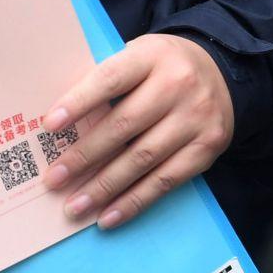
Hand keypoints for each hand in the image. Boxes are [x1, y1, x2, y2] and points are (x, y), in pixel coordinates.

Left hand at [42, 33, 234, 229]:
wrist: (223, 73)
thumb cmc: (162, 70)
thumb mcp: (138, 58)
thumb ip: (105, 81)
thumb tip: (58, 127)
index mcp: (153, 56)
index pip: (111, 79)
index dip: (79, 102)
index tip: (49, 126)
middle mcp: (179, 83)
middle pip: (124, 125)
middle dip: (84, 156)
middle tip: (54, 180)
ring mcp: (196, 116)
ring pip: (143, 158)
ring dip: (104, 187)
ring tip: (74, 206)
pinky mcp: (208, 146)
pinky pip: (167, 180)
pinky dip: (134, 201)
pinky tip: (108, 216)